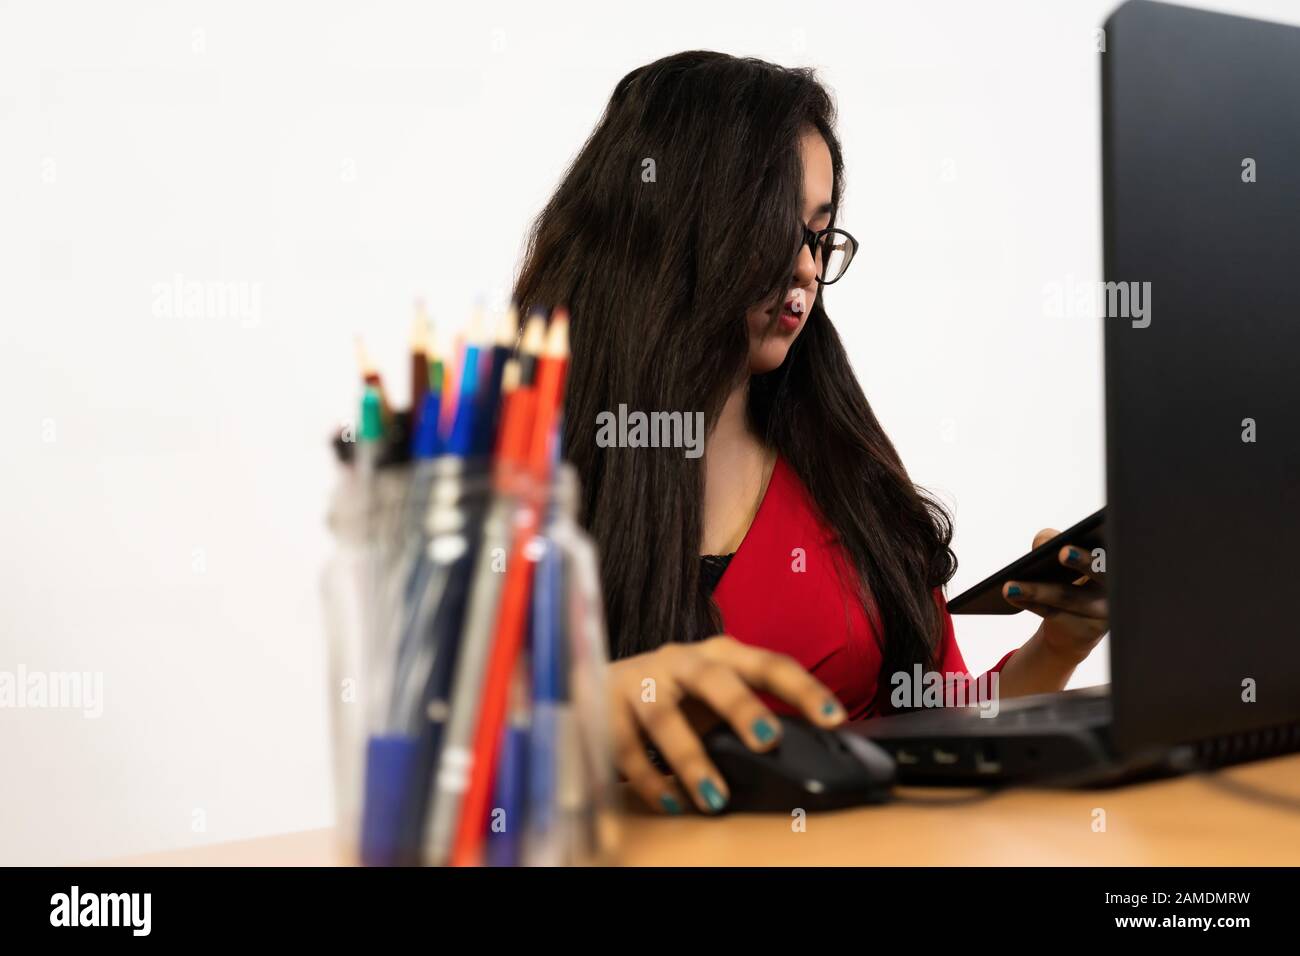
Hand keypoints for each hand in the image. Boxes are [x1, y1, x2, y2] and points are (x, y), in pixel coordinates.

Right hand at [607, 634, 845, 814]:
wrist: (595, 680)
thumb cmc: (673, 695)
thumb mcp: (711, 698)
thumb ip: (745, 719)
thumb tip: (800, 757)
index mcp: (719, 655)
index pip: (768, 665)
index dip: (802, 688)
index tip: (834, 716)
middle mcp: (680, 661)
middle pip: (714, 679)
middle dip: (742, 707)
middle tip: (768, 739)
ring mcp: (640, 682)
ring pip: (664, 717)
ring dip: (691, 760)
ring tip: (716, 798)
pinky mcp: (605, 707)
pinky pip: (626, 747)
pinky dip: (648, 780)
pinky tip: (670, 803)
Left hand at [1002, 528, 1108, 663]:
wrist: (1077, 627)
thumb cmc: (1073, 580)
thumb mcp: (1067, 558)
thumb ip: (1055, 541)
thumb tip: (1043, 543)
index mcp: (1119, 564)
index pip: (1117, 549)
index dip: (1108, 541)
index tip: (1093, 533)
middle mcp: (1119, 588)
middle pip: (1100, 573)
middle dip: (1083, 562)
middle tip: (1063, 552)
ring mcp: (1103, 613)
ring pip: (1068, 597)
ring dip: (1037, 590)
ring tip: (1011, 585)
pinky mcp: (1084, 630)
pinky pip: (1053, 613)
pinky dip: (1030, 602)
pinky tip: (1011, 593)